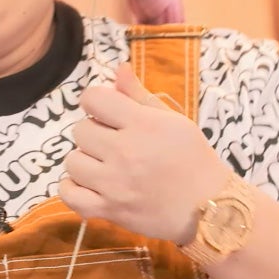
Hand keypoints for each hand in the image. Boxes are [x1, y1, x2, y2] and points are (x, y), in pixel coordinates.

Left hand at [59, 63, 231, 243]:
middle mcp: (125, 152)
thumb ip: (140, 95)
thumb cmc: (193, 159)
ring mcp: (115, 184)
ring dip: (84, 161)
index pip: (93, 98)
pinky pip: (70, 196)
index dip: (97, 102)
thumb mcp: (173, 121)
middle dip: (94, 132)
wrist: (209, 207)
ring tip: (104, 165)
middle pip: (80, 130)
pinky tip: (88, 184)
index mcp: (143, 124)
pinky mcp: (109, 211)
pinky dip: (73, 190)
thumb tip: (118, 68)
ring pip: (72, 161)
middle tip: (113, 143)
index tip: (108, 113)